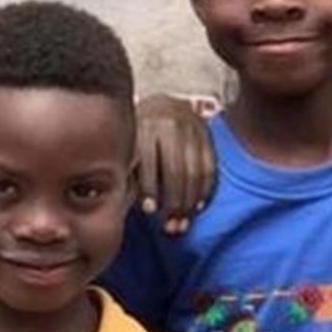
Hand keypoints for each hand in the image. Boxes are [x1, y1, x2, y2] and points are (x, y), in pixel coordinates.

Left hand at [135, 94, 215, 233]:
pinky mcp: (207, 136)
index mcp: (145, 125)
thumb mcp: (128, 142)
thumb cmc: (137, 133)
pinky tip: (197, 208)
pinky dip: (204, 191)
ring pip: (195, 172)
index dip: (150, 188)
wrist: (163, 105)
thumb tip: (121, 202)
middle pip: (177, 170)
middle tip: (170, 227)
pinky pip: (210, 168)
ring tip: (182, 224)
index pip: (150, 160)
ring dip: (190, 204)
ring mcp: (192, 129)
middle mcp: (170, 125)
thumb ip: (127, 166)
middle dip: (174, 203)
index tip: (149, 211)